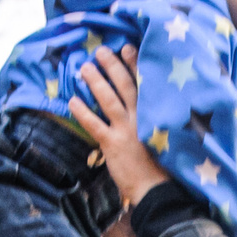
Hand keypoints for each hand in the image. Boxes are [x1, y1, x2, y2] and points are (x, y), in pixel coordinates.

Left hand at [67, 47, 167, 206]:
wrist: (158, 189)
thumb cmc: (163, 165)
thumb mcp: (164, 136)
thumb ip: (153, 119)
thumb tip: (143, 107)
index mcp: (154, 114)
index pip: (143, 84)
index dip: (134, 64)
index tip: (125, 47)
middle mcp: (140, 117)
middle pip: (124, 85)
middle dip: (112, 66)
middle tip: (100, 51)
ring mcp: (126, 130)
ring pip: (108, 100)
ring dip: (95, 81)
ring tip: (83, 68)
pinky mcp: (113, 144)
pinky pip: (94, 124)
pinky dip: (82, 112)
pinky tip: (72, 101)